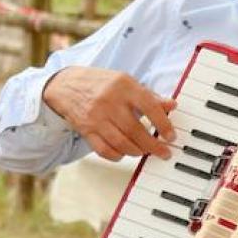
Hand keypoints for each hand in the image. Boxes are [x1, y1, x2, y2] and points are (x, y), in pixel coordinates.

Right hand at [40, 67, 175, 159]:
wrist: (66, 85)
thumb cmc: (100, 83)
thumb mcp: (126, 82)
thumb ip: (149, 95)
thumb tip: (171, 105)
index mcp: (123, 86)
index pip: (149, 107)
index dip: (163, 124)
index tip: (171, 136)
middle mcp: (109, 102)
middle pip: (135, 130)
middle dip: (153, 146)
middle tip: (163, 152)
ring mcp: (96, 117)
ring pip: (121, 143)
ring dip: (137, 151)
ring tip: (144, 151)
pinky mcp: (86, 130)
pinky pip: (104, 150)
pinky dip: (117, 156)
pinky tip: (124, 153)